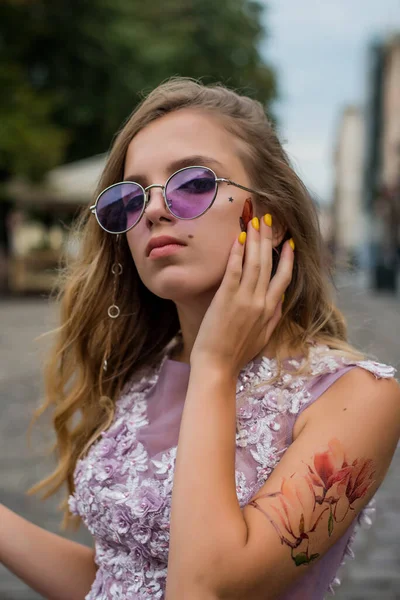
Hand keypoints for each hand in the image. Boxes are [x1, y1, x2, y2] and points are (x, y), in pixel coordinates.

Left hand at [190, 215, 294, 375]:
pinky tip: (238, 238)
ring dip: (255, 239)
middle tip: (268, 218)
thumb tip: (280, 301)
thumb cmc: (237, 354)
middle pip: (268, 264)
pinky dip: (237, 252)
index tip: (289, 243)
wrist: (218, 366)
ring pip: (254, 263)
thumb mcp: (263, 337)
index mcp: (270, 311)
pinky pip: (234, 270)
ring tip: (255, 220)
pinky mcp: (227, 298)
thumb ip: (273, 318)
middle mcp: (261, 301)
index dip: (287, 259)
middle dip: (268, 239)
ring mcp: (244, 299)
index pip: (283, 278)